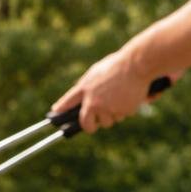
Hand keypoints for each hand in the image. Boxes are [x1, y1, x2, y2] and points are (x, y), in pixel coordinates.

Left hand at [52, 51, 181, 133]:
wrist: (136, 64)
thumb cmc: (118, 65)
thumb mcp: (97, 72)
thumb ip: (87, 85)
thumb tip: (79, 97)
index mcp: (86, 88)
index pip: (68, 102)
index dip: (61, 110)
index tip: (55, 115)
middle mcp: (93, 101)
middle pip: (86, 123)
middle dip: (90, 126)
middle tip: (93, 125)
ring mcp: (107, 108)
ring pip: (107, 122)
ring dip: (112, 116)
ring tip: (118, 100)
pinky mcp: (121, 111)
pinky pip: (122, 116)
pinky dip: (126, 110)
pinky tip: (128, 97)